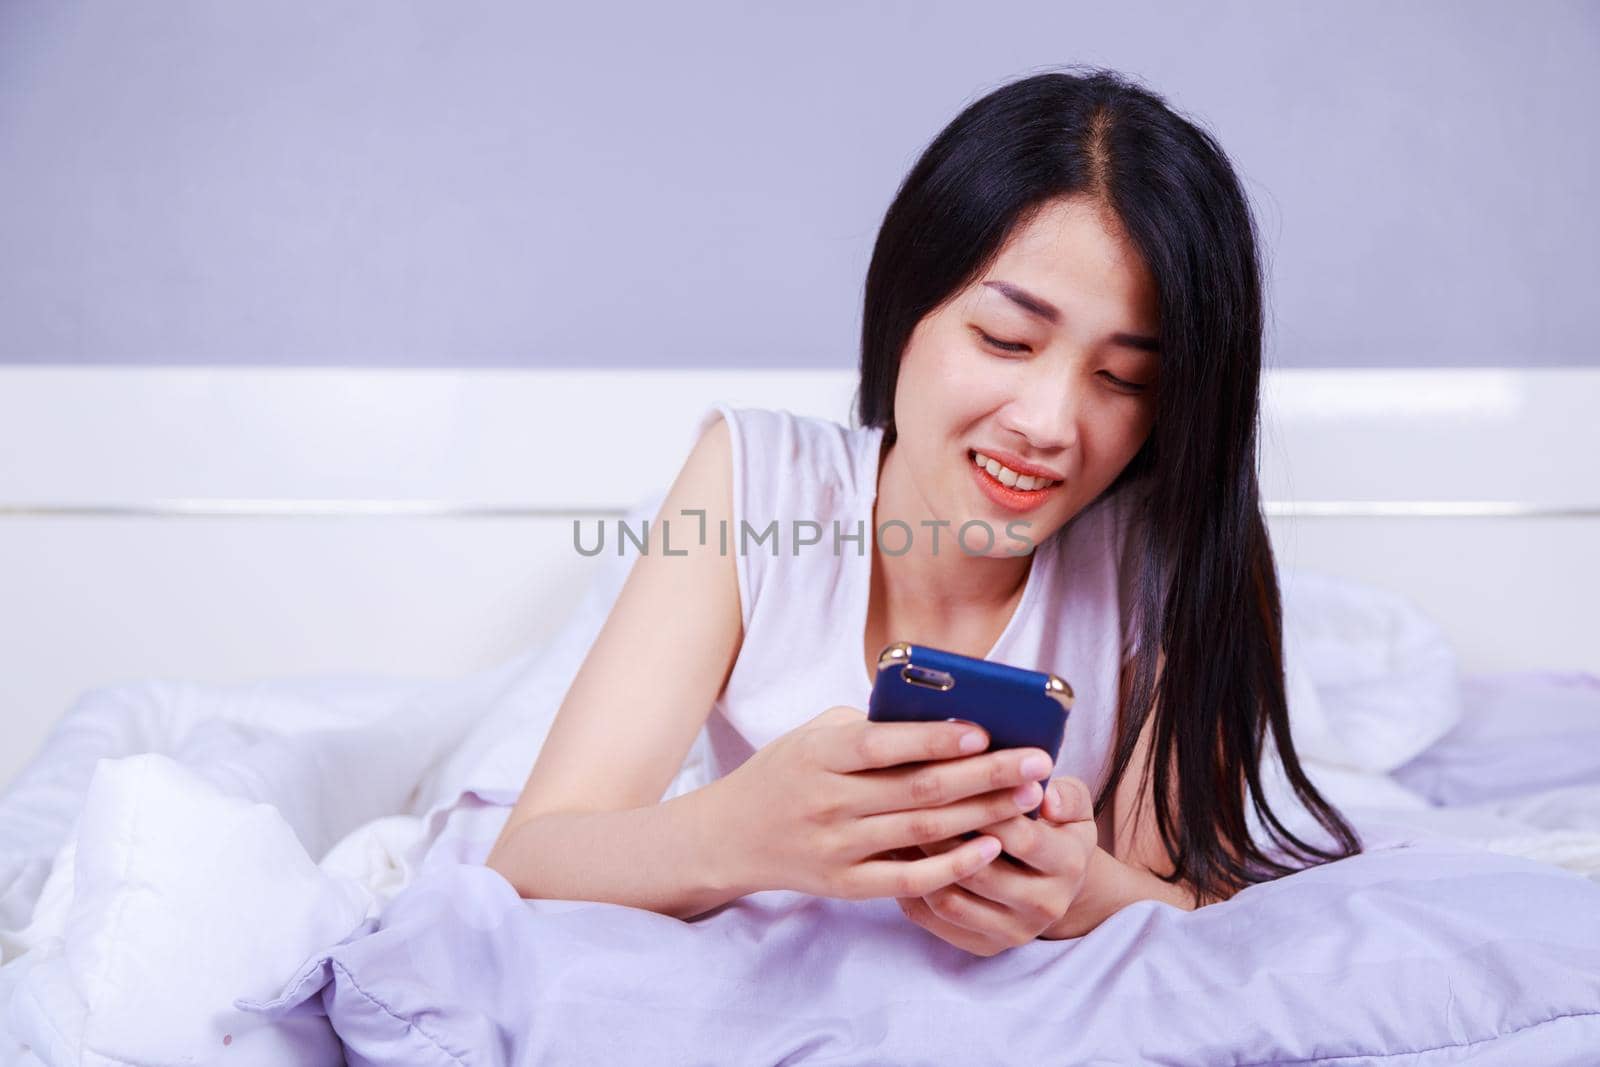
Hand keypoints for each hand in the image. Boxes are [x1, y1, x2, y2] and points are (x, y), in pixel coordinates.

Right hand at [709, 706, 1057, 902]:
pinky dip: (952, 865)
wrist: (731, 836)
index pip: (883, 746)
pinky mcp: (845, 885)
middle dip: (985, 775)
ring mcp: (837, 848)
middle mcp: (827, 802)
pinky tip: (990, 847)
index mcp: (819, 755)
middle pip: (918, 789)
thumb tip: (941, 718)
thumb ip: (869, 728)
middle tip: (1035, 762)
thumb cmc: (786, 773)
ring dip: (983, 814)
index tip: (985, 730)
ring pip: (923, 831)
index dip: (935, 739)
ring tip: (1027, 797)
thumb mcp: (814, 736)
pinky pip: (908, 879)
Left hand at [893, 775, 1097, 955]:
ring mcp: (1013, 931)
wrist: (1056, 884)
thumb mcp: (1072, 805)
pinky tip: (897, 859)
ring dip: (919, 865)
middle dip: (940, 835)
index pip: (1020, 837)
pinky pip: (935, 921)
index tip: (951, 779)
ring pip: (951, 900)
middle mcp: (1045, 905)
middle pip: (979, 872)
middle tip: (908, 803)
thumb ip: (1064, 794)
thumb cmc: (1056, 829)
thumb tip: (1044, 796)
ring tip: (896, 830)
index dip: (983, 808)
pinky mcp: (985, 946)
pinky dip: (911, 891)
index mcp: (1068, 864)